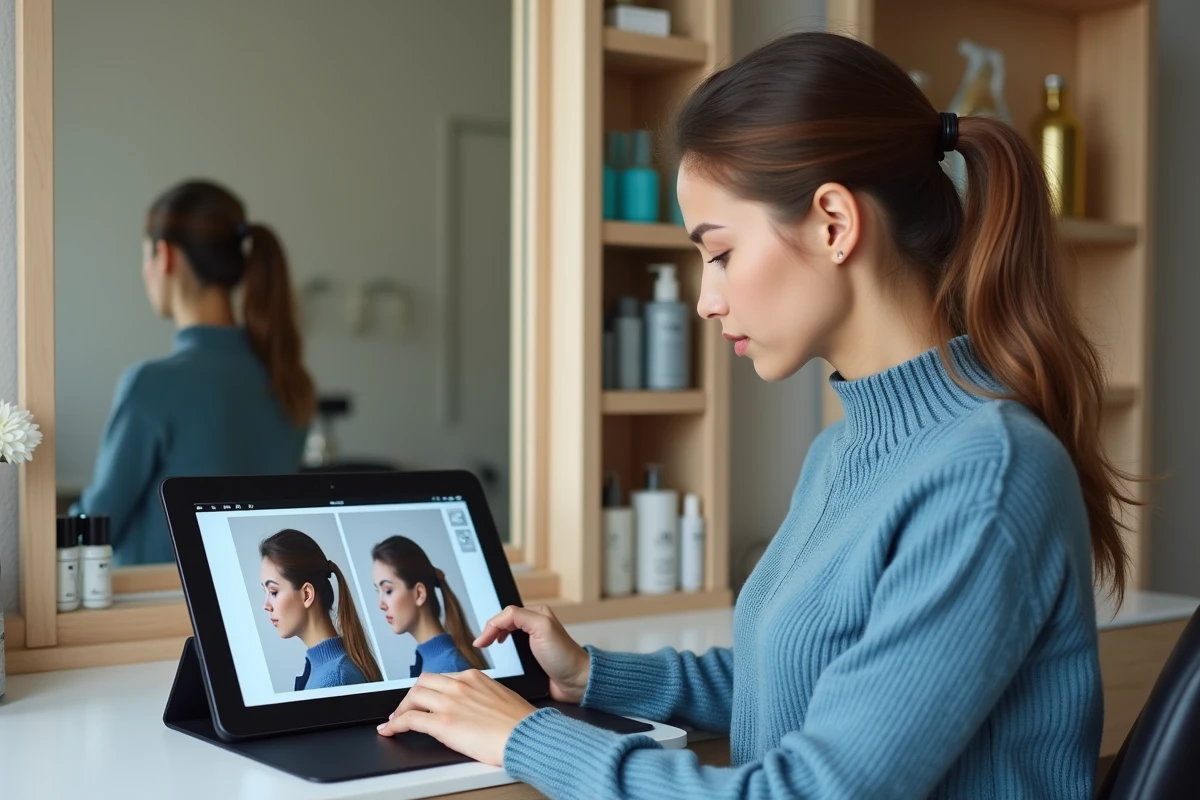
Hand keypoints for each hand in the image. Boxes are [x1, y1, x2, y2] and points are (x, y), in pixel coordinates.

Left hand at [376, 670, 535, 765]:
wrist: (526, 735)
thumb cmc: (519, 723)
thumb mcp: (500, 697)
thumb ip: (481, 696)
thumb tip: (473, 707)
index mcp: (473, 677)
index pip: (441, 678)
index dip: (428, 690)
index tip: (424, 698)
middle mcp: (459, 685)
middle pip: (422, 683)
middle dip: (411, 696)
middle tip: (406, 708)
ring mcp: (449, 703)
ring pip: (412, 697)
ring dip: (400, 709)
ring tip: (396, 720)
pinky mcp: (442, 723)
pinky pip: (409, 719)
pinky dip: (395, 724)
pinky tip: (390, 730)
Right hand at [475, 604, 589, 703]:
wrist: (576, 683)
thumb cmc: (563, 656)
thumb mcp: (541, 627)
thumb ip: (517, 617)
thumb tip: (493, 624)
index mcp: (536, 614)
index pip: (505, 614)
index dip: (491, 626)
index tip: (481, 642)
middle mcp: (533, 626)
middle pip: (503, 625)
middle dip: (491, 633)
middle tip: (481, 646)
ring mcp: (531, 644)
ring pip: (505, 640)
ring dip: (495, 645)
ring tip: (486, 653)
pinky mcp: (530, 660)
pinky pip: (511, 656)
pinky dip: (502, 659)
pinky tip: (499, 662)